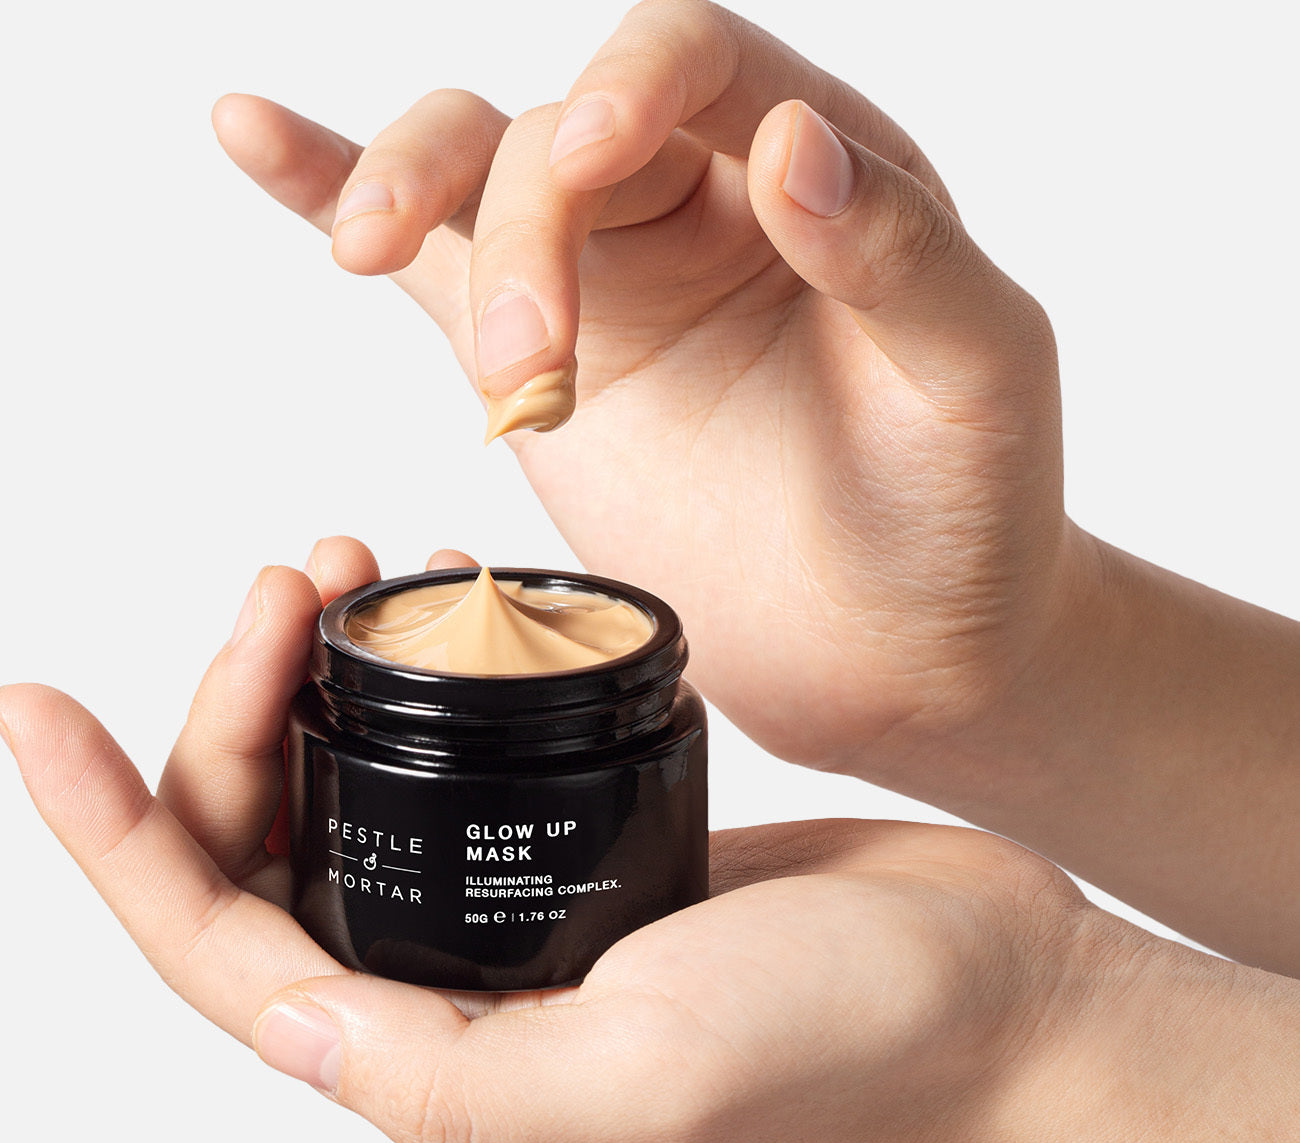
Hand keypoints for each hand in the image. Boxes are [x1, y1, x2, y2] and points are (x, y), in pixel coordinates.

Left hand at [0, 536, 1085, 1142]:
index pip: (212, 942)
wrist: (986, 983)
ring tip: (354, 555)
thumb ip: (433, 1074)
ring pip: (354, 785)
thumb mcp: (632, 1084)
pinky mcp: (589, 841)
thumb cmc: (842, 1042)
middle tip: (286, 568)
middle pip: (271, 842)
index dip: (109, 831)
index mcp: (431, 1058)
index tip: (37, 708)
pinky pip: (456, 752)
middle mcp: (455, 985)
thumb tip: (267, 1015)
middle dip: (240, 701)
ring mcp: (520, 908)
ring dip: (322, 674)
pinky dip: (427, 668)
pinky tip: (452, 591)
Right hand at [210, 0, 1072, 775]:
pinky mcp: (546, 368)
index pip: (694, 60)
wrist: (897, 649)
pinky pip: (431, 262)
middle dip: (521, 230)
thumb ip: (902, 250)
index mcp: (818, 169)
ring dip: (410, 203)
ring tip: (371, 263)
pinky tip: (256, 136)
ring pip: (474, 175)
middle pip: (556, 136)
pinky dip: (335, 186)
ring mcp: (612, 282)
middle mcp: (701, 203)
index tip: (590, 164)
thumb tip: (790, 138)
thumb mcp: (977, 374)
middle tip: (532, 361)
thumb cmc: (962, 512)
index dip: (627, 86)